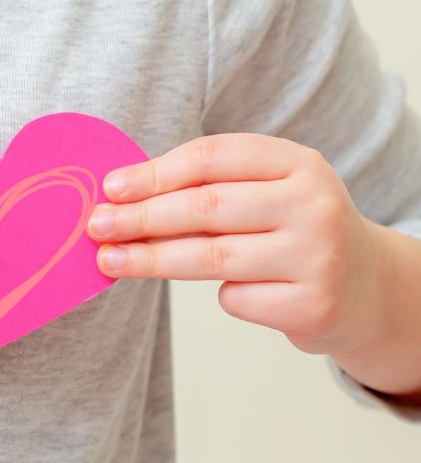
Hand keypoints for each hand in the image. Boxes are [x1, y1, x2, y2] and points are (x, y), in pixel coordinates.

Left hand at [87, 133, 384, 356]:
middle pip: (205, 207)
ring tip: (110, 260)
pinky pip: (236, 298)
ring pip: (211, 257)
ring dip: (150, 259)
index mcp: (299, 162)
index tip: (110, 188)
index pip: (213, 157)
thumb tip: (124, 194)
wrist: (366, 286)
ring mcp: (317, 256)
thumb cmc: (294, 228)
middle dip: (141, 218)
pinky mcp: (313, 305)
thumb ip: (212, 183)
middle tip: (97, 226)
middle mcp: (313, 204)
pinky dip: (220, 293)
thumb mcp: (270, 189)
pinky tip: (227, 288)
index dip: (155, 172)